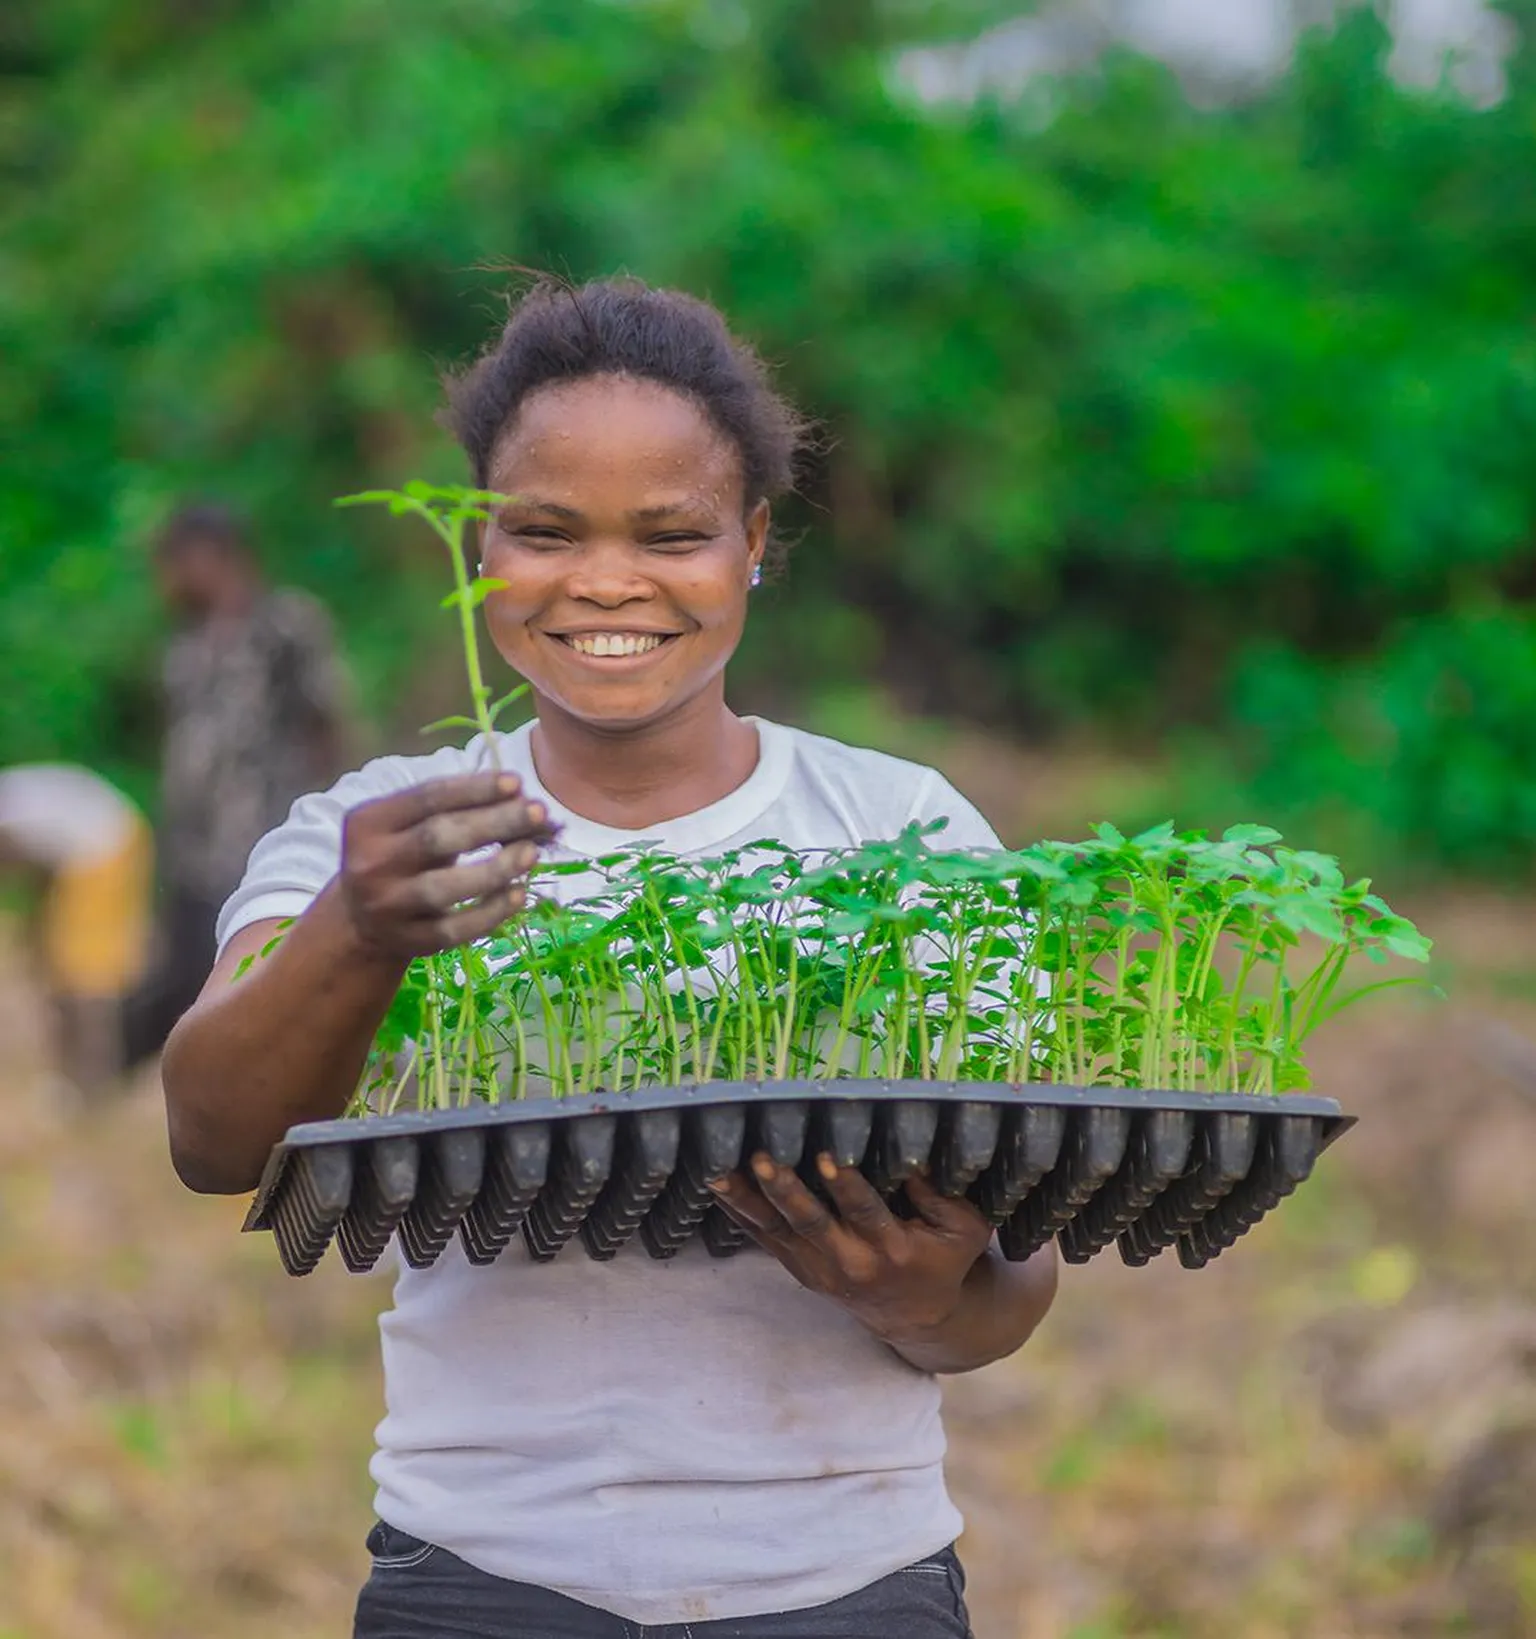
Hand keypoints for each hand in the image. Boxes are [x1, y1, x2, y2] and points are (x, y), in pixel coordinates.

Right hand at [338, 771, 558, 958]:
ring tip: (531, 852)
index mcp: (368, 823)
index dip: (474, 789)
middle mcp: (370, 864)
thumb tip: (523, 801)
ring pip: (443, 888)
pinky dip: (490, 912)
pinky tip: (518, 895)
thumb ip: (458, 810)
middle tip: (538, 813)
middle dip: (493, 822)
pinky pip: (454, 930)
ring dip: (495, 868)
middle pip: (437, 838)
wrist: (362, 921)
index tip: (516, 782)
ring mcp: (387, 907)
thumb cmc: (402, 857)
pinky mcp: (408, 941)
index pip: (426, 798)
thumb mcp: (412, 826)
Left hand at [709, 1153, 993, 1347]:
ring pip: (777, 1230)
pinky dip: (740, 1211)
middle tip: (761, 1159)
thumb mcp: (963, 1230)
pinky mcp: (799, 1268)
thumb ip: (942, 1195)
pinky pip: (763, 1237)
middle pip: (811, 1223)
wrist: (917, 1317)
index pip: (864, 1212)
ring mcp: (819, 1268)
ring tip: (718, 1171)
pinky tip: (717, 1184)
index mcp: (892, 1248)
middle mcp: (850, 1261)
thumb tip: (912, 1158)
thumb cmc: (944, 1259)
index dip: (845, 1185)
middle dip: (785, 1189)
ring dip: (748, 1199)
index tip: (825, 1155)